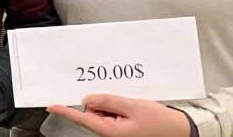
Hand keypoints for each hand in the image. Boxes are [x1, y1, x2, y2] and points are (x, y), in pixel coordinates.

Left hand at [46, 94, 190, 136]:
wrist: (181, 131)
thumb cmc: (161, 123)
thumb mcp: (133, 107)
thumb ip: (107, 101)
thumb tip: (86, 99)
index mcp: (110, 131)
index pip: (82, 118)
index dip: (65, 111)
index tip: (51, 105)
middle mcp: (110, 134)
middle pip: (92, 112)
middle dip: (100, 102)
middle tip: (122, 100)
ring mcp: (116, 132)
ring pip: (101, 112)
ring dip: (110, 105)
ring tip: (131, 106)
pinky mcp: (122, 129)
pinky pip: (111, 115)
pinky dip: (116, 108)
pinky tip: (130, 107)